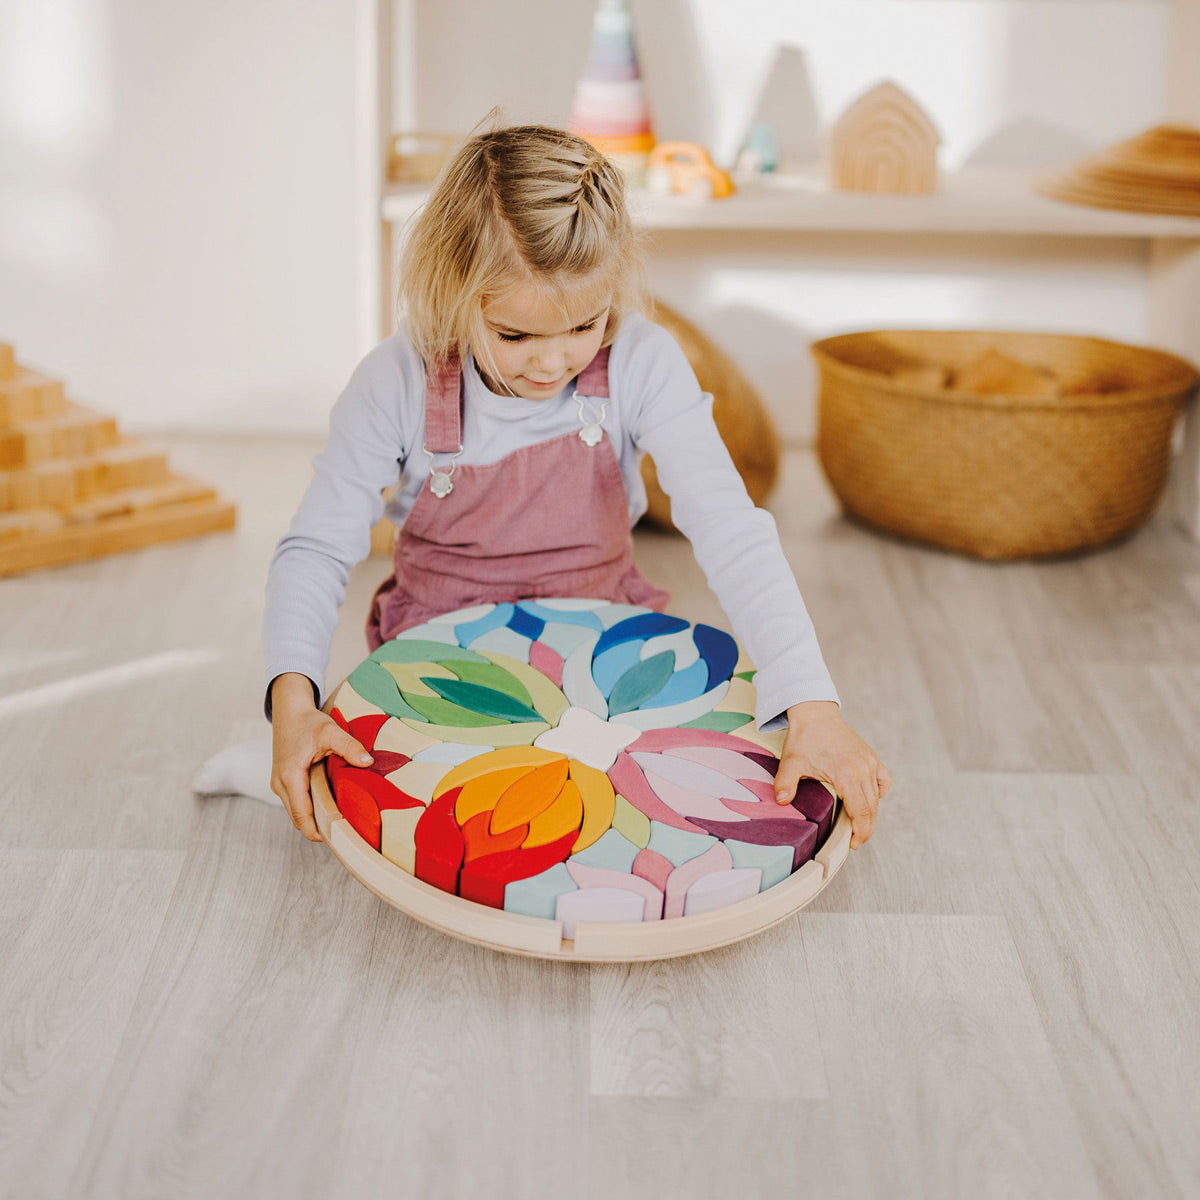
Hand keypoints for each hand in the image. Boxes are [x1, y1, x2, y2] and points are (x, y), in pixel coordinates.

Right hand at [269, 673, 373, 841]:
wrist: (289, 710)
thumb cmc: (308, 721)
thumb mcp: (331, 731)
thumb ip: (349, 747)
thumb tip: (368, 762)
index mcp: (290, 776)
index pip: (302, 815)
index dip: (318, 831)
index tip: (339, 839)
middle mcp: (280, 784)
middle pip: (298, 819)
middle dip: (319, 829)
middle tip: (346, 836)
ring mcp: (279, 784)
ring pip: (296, 813)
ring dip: (314, 819)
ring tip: (340, 823)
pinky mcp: (283, 782)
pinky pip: (296, 803)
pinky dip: (310, 809)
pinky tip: (330, 807)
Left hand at [773, 701, 892, 849]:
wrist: (815, 713)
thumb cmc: (805, 737)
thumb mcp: (791, 761)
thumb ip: (785, 783)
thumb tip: (781, 802)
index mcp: (847, 774)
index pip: (862, 812)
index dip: (861, 832)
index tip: (853, 844)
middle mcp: (863, 769)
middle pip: (872, 808)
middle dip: (865, 828)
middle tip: (854, 841)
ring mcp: (869, 762)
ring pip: (877, 797)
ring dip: (870, 813)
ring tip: (857, 825)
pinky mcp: (871, 757)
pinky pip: (882, 780)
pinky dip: (878, 792)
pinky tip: (867, 798)